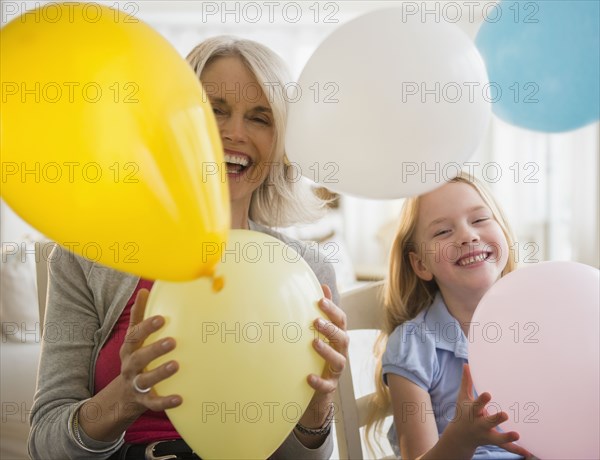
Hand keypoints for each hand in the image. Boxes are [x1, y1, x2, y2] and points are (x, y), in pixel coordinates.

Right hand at [118, 288, 181, 416]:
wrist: (122, 396)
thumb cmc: (135, 358)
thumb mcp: (134, 338)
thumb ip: (139, 316)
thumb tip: (144, 289)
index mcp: (130, 349)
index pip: (135, 336)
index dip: (147, 327)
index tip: (162, 318)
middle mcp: (130, 366)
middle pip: (139, 358)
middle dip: (155, 349)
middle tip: (172, 342)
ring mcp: (136, 385)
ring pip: (146, 380)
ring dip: (160, 373)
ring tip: (176, 365)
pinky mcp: (144, 402)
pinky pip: (154, 404)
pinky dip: (165, 402)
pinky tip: (180, 398)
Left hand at [298, 285, 348, 430]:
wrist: (319, 389)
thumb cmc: (319, 355)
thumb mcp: (321, 332)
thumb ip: (323, 312)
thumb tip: (322, 285)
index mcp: (338, 337)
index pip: (340, 320)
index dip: (332, 310)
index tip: (320, 300)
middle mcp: (340, 352)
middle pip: (342, 338)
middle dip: (330, 328)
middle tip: (315, 321)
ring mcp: (336, 370)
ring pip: (339, 361)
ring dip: (327, 351)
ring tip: (314, 343)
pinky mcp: (329, 387)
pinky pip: (327, 385)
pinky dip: (319, 381)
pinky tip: (308, 377)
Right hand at [444, 364, 531, 457]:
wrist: (460, 437)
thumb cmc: (463, 412)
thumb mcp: (463, 398)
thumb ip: (466, 382)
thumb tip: (466, 364)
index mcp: (472, 412)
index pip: (476, 405)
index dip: (482, 400)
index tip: (488, 394)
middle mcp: (478, 424)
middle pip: (487, 422)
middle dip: (495, 419)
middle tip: (505, 414)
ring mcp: (487, 434)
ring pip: (497, 437)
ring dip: (507, 437)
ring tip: (517, 434)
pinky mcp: (493, 441)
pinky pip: (506, 447)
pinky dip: (516, 449)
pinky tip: (528, 453)